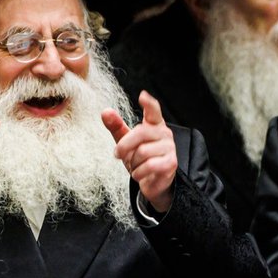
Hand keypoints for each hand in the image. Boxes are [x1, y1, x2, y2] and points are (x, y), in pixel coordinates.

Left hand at [102, 91, 176, 212]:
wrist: (152, 181)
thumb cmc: (140, 158)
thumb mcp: (126, 141)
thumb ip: (116, 126)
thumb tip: (106, 112)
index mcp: (154, 124)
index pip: (153, 111)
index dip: (149, 104)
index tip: (143, 96)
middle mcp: (164, 133)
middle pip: (140, 133)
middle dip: (124, 146)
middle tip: (118, 154)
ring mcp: (169, 148)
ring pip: (143, 152)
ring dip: (133, 163)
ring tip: (136, 166)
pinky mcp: (171, 163)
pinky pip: (149, 165)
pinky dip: (139, 172)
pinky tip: (140, 173)